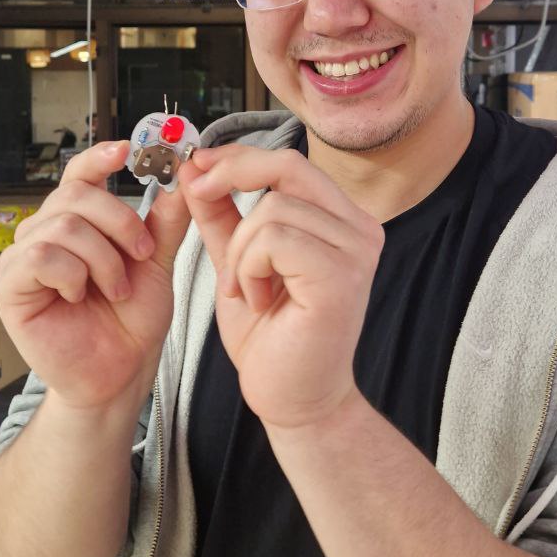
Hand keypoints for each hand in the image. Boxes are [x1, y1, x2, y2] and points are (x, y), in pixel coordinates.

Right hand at [0, 141, 191, 413]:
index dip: (100, 157)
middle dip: (120, 222)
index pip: (80, 173)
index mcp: (78, 221)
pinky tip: (80, 297)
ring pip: (64, 226)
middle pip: (76, 195)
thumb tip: (181, 171)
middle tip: (142, 256)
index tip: (129, 149)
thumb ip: (165, 219)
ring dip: (102, 259)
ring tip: (116, 289)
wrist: (120, 372)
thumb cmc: (132, 321)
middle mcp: (46, 232)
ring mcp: (24, 258)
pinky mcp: (11, 286)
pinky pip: (42, 257)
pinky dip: (73, 275)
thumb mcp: (156, 262)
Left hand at [179, 146, 383, 430]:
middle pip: (288, 166)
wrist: (293, 400)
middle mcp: (360, 229)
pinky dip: (249, 269)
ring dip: (239, 251)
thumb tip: (197, 170)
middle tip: (196, 192)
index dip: (239, 156)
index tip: (198, 165)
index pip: (290, 161)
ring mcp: (356, 251)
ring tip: (246, 290)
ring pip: (272, 208)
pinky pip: (274, 240)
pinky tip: (259, 300)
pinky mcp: (341, 277)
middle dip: (231, 174)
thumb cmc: (273, 338)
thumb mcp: (238, 261)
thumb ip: (223, 215)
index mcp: (343, 220)